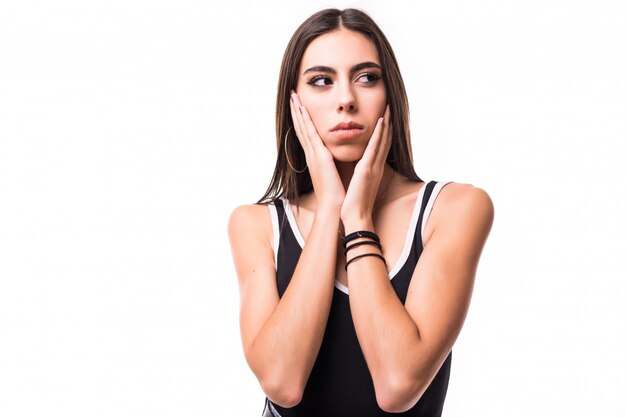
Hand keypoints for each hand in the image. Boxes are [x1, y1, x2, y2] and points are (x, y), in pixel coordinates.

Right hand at [289, 91, 344, 208]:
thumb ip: (333, 163)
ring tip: (293, 96)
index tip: (298, 105)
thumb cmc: (337, 194)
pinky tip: (303, 108)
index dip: (302, 119)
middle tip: (291, 95)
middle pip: (301, 128)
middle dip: (296, 111)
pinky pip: (311, 134)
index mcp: (316, 158)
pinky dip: (306, 120)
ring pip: (303, 128)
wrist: (335, 207)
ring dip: (298, 111)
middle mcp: (312, 154)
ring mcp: (313, 155)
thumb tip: (335, 157)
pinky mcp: (319, 157)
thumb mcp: (334, 174)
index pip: (307, 134)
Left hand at [340, 104, 391, 224]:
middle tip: (390, 105)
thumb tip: (356, 167)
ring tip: (388, 107)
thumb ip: (359, 174)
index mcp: (372, 169)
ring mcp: (373, 167)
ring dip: (386, 123)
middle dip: (389, 122)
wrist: (355, 218)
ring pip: (383, 140)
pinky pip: (374, 148)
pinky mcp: (366, 170)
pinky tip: (382, 121)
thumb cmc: (354, 204)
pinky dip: (379, 134)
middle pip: (386, 140)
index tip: (385, 116)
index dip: (384, 131)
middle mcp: (376, 166)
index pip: (380, 146)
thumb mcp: (358, 184)